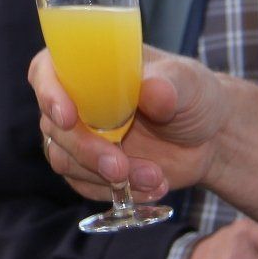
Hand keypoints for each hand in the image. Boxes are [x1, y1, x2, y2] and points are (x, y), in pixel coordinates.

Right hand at [34, 46, 228, 201]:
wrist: (211, 138)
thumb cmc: (194, 95)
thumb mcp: (189, 82)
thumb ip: (170, 84)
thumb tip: (152, 92)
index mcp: (89, 66)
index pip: (46, 71)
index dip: (49, 93)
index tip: (69, 118)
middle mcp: (77, 100)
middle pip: (54, 126)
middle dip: (87, 151)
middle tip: (120, 167)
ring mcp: (82, 136)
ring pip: (65, 160)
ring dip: (104, 176)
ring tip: (154, 178)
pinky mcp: (91, 169)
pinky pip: (85, 185)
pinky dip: (115, 192)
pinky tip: (152, 187)